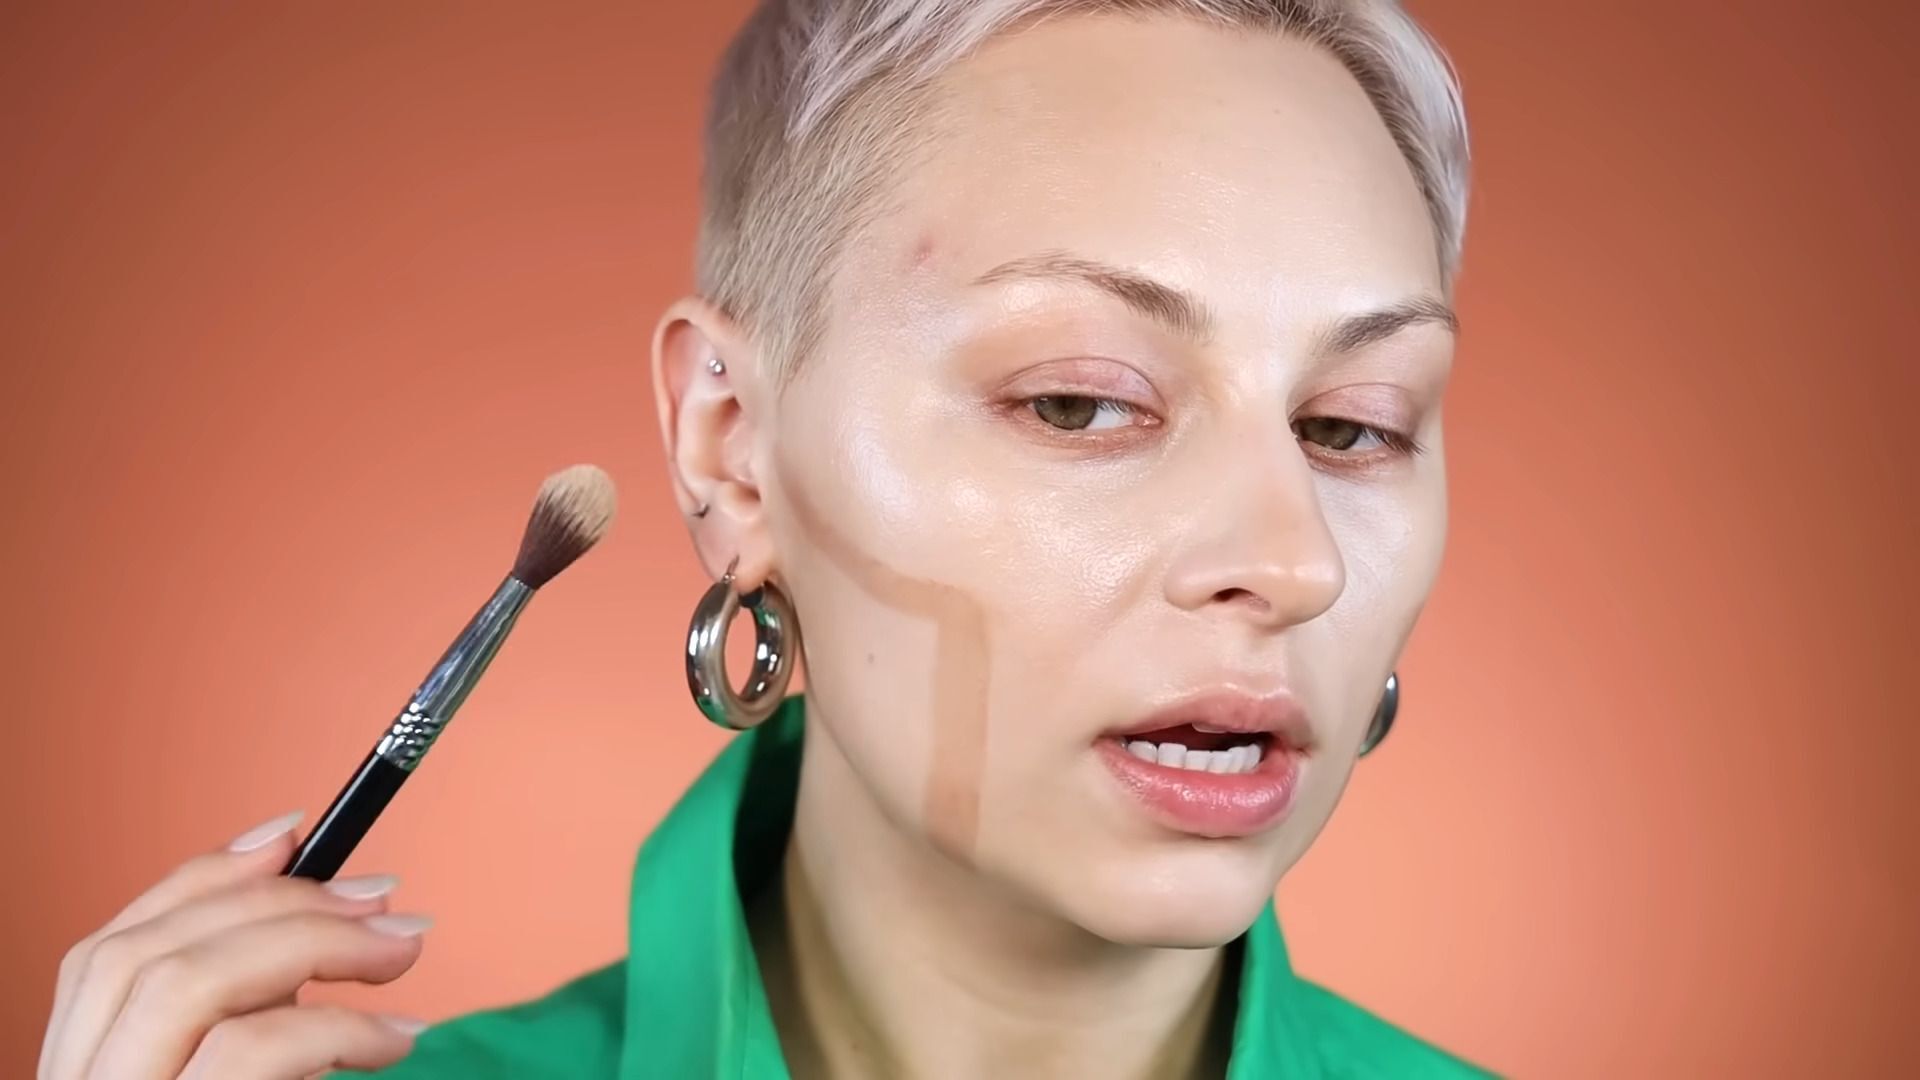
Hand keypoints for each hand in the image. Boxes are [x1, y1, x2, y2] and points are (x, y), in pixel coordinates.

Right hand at [38, 811, 429, 1078]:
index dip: (201, 879)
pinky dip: (339, 1027)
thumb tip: (339, 900)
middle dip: (275, 903)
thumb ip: (251, 1001)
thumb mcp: (236, 1070)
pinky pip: (250, 1050)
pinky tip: (395, 1036)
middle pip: (149, 953)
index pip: (106, 950)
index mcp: (83, 1065)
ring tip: (401, 953)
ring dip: (312, 945)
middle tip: (383, 901)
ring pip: (186, 984)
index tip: (292, 833)